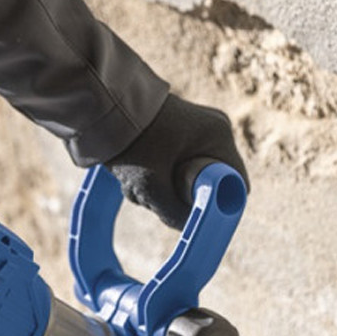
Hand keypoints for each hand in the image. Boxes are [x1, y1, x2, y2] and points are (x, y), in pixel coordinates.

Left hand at [106, 94, 249, 228]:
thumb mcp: (152, 185)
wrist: (100, 107)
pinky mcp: (172, 134)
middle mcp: (211, 130)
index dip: (219, 205)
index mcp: (218, 135)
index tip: (194, 214)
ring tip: (133, 180)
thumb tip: (186, 228)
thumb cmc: (132, 142)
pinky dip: (151, 176)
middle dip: (178, 196)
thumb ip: (173, 213)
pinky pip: (170, 167)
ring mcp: (192, 130)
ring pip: (184, 178)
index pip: (237, 183)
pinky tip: (129, 173)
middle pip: (206, 183)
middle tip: (153, 195)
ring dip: (158, 189)